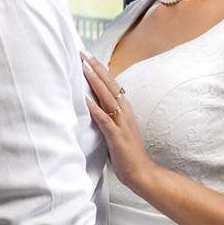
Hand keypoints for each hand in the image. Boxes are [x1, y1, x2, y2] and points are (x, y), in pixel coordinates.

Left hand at [81, 53, 154, 194]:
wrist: (141, 171)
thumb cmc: (126, 149)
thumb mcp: (118, 126)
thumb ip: (108, 112)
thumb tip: (93, 100)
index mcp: (124, 108)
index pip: (111, 82)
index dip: (99, 68)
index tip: (86, 55)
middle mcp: (124, 112)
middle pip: (109, 85)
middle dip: (95, 68)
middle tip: (82, 53)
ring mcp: (122, 124)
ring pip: (107, 98)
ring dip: (95, 83)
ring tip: (84, 68)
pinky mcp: (117, 137)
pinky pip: (105, 120)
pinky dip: (96, 109)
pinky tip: (86, 100)